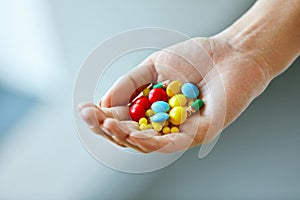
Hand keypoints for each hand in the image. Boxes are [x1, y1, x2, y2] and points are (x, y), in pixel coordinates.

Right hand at [78, 36, 270, 152]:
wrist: (230, 53)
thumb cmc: (195, 58)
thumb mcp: (153, 66)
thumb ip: (130, 83)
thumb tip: (105, 101)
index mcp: (151, 108)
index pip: (121, 119)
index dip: (102, 117)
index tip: (85, 109)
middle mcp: (162, 123)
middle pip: (130, 135)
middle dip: (108, 129)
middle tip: (93, 118)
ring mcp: (179, 130)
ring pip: (147, 144)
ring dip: (125, 137)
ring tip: (108, 124)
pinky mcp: (197, 133)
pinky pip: (171, 144)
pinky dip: (151, 142)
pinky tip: (132, 135)